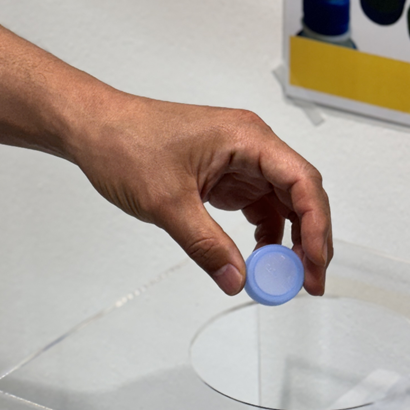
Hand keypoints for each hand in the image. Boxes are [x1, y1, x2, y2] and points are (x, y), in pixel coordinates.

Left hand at [70, 93, 331, 295]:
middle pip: (301, 193)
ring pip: (283, 203)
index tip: (314, 262)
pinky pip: (259, 208)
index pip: (302, 181)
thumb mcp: (167, 202)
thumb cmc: (126, 143)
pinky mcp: (227, 176)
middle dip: (310, 238)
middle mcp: (252, 146)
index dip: (316, 225)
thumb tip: (236, 280)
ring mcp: (240, 162)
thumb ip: (205, 245)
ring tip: (285, 277)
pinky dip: (266, 235)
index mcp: (247, 138)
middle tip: (310, 280)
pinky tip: (259, 259)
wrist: (94, 129)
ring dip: (290, 240)